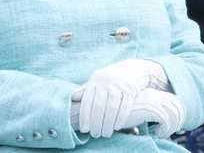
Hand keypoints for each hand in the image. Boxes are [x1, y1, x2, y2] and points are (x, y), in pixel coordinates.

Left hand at [70, 88, 184, 138]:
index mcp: (94, 81)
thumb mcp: (97, 80)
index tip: (84, 129)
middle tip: (95, 135)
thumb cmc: (110, 79)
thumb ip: (85, 89)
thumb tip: (71, 96)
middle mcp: (104, 83)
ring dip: (108, 123)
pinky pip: (125, 106)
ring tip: (105, 134)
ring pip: (111, 107)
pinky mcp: (130, 90)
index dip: (85, 117)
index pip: (87, 101)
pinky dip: (120, 118)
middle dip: (96, 123)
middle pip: (98, 106)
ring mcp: (118, 85)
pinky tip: (117, 127)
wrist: (132, 69)